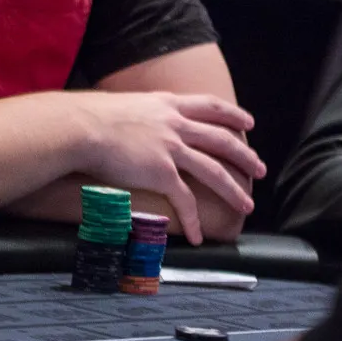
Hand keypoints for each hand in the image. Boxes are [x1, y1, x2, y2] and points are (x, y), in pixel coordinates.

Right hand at [77, 90, 264, 244]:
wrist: (81, 126)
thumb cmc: (91, 115)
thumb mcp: (124, 104)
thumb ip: (139, 113)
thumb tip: (133, 121)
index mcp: (166, 104)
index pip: (209, 105)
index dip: (233, 114)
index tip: (248, 123)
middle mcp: (174, 124)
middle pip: (221, 139)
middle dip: (245, 156)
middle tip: (259, 170)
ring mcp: (171, 148)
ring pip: (214, 171)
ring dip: (233, 190)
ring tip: (246, 206)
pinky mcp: (161, 172)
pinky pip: (185, 201)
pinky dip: (195, 220)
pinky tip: (199, 236)